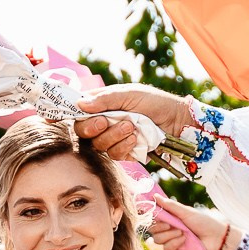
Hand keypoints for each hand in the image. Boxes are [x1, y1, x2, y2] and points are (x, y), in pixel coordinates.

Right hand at [75, 84, 196, 160]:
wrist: (177, 121)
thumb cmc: (154, 102)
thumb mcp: (129, 95)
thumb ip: (105, 99)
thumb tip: (79, 104)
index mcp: (101, 105)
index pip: (77, 111)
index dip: (71, 115)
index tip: (71, 117)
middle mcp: (104, 122)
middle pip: (83, 132)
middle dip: (92, 128)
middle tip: (105, 122)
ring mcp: (113, 138)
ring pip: (98, 145)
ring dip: (114, 136)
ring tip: (131, 127)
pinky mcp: (123, 152)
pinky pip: (113, 155)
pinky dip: (124, 147)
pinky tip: (136, 139)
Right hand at [150, 195, 230, 249]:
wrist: (216, 238)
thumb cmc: (204, 222)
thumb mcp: (186, 211)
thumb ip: (170, 205)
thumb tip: (154, 196)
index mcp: (171, 218)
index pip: (154, 217)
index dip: (152, 216)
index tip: (155, 214)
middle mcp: (170, 229)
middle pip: (153, 230)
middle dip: (160, 227)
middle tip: (171, 224)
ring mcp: (172, 240)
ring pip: (158, 240)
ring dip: (169, 235)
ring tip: (183, 232)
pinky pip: (167, 248)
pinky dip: (175, 243)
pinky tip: (184, 240)